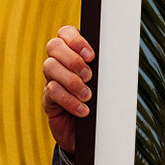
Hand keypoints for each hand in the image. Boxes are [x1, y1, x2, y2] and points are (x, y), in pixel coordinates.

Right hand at [42, 25, 94, 152]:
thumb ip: (104, 67)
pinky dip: (69, 100)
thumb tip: (117, 55)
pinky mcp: (48, 99)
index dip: (75, 40)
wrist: (91, 131)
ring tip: (87, 95)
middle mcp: (59, 62)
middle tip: (89, 76)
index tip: (91, 55)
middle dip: (73, 59)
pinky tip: (83, 110)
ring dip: (72, 81)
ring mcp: (51, 79)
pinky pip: (51, 91)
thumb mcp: (104, 81)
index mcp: (73, 52)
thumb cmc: (101, 100)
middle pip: (53, 46)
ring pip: (50, 67)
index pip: (65, 32)